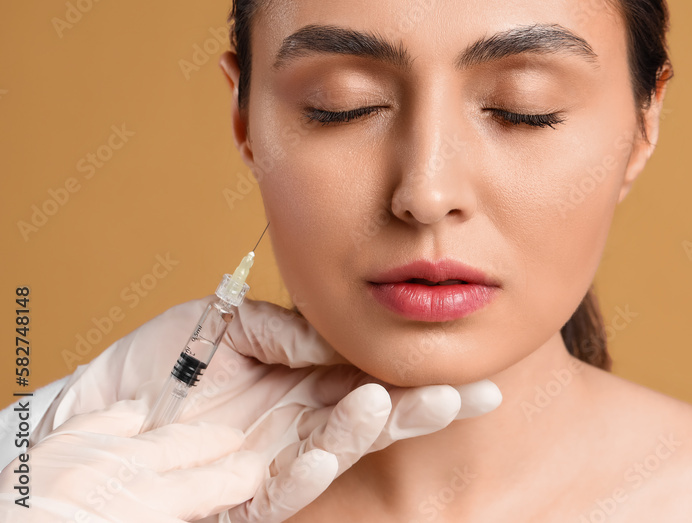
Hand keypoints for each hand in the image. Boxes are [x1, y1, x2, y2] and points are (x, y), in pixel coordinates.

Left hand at [30, 295, 501, 521]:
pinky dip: (310, 470)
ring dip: (371, 429)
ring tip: (399, 404)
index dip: (414, 370)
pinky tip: (329, 451)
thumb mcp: (221, 322)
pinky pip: (283, 488)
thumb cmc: (154, 367)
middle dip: (425, 407)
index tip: (461, 365)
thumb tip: (338, 337)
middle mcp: (298, 421)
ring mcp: (274, 460)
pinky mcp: (242, 495)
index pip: (369, 373)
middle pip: (374, 415)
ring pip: (338, 449)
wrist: (90, 418)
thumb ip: (283, 327)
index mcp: (300, 379)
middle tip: (475, 394)